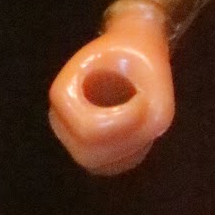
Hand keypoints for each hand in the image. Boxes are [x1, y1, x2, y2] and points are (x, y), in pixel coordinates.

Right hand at [48, 2, 174, 174]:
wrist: (129, 48)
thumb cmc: (137, 55)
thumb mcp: (155, 72)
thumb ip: (154, 112)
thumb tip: (146, 144)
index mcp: (64, 92)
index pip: (91, 130)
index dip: (125, 119)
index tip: (143, 95)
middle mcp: (59, 118)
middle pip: (89, 153)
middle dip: (125, 138)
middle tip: (146, 110)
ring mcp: (68, 135)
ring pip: (97, 163)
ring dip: (128, 147)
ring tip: (143, 117)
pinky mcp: (84, 146)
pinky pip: (105, 166)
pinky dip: (127, 154)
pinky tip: (139, 130)